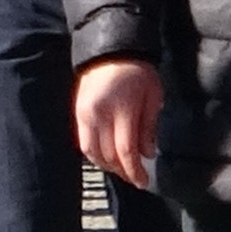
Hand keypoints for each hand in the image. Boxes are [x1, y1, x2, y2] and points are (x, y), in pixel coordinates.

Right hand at [73, 58, 163, 188]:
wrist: (110, 49)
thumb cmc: (137, 70)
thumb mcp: (153, 95)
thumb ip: (149, 126)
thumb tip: (148, 153)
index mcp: (121, 109)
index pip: (125, 151)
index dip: (134, 170)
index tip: (143, 182)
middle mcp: (99, 115)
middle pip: (108, 156)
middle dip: (123, 172)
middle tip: (135, 178)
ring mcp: (85, 115)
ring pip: (92, 153)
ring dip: (107, 167)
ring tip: (121, 170)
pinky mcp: (77, 113)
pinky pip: (84, 143)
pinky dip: (95, 155)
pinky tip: (107, 157)